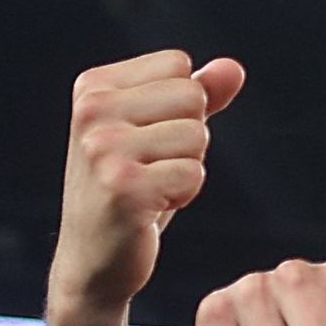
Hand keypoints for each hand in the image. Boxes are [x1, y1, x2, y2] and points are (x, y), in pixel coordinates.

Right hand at [52, 53, 243, 315]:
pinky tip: (150, 208)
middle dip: (188, 137)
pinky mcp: (123, 187)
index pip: (179, 65)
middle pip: (192, 96)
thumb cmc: (129, 190)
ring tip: (150, 188)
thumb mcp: (159, 132)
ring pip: (197, 135)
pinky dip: (183, 194)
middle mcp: (91, 111)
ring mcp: (103, 148)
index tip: (146, 140)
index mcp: (93, 87)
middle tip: (150, 168)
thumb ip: (197, 95)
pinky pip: (193, 173)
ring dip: (186, 167)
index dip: (180, 107)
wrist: (94, 260)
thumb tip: (233, 67)